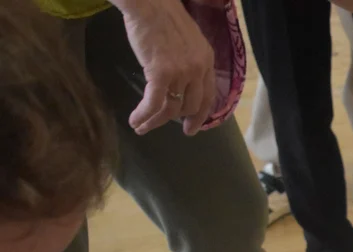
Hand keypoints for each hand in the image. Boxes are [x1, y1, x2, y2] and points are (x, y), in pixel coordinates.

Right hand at [113, 0, 215, 135]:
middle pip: (190, 105)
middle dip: (175, 120)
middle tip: (161, 126)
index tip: (191, 128)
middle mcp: (198, 69)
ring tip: (142, 127)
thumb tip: (182, 81)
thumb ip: (191, 60)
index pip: (208, 96)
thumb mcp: (188, 40)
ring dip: (155, 121)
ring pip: (171, 107)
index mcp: (207, 61)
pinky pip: (154, 103)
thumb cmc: (163, 17)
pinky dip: (144, 115)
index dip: (200, 115)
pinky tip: (135, 121)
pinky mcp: (161, 73)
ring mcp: (181, 72)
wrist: (148, 3)